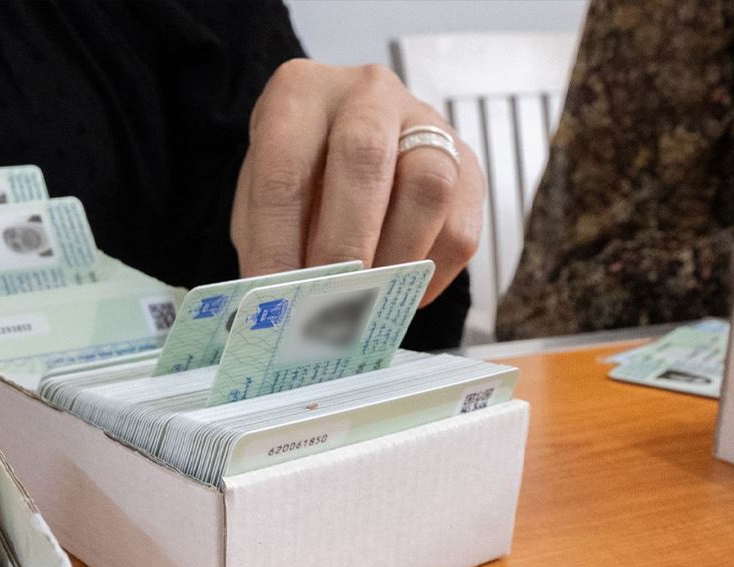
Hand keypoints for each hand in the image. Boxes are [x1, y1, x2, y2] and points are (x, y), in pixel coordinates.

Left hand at [232, 60, 483, 304]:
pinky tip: (399, 294)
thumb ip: (269, 242)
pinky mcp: (468, 164)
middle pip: (365, 159)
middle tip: (327, 303)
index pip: (284, 166)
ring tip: (367, 303)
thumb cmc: (300, 177)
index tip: (272, 299)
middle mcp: (367, 93)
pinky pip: (460, 227)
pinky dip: (429, 276)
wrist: (347, 148)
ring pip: (428, 185)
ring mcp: (426, 121)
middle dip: (343, 245)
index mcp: (302, 92)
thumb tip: (280, 306)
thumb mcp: (265, 199)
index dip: (276, 241)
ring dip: (395, 259)